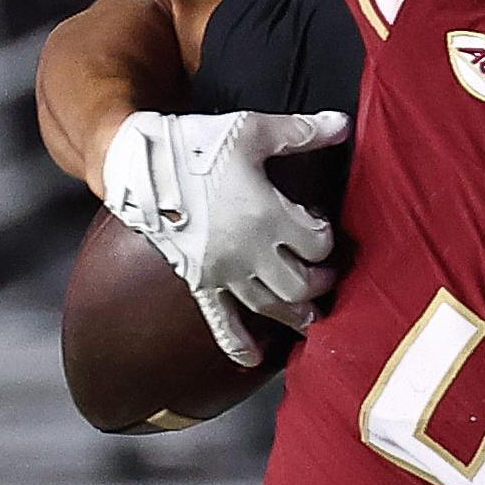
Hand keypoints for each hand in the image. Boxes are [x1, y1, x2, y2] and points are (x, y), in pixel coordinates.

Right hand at [99, 109, 350, 366]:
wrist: (139, 164)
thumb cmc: (197, 144)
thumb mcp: (252, 130)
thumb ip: (301, 132)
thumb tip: (345, 124)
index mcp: (267, 217)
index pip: (317, 243)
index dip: (324, 234)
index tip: (316, 220)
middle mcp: (249, 252)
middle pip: (300, 283)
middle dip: (320, 279)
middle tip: (328, 272)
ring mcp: (224, 271)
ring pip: (270, 306)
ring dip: (296, 314)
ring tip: (312, 317)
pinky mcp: (199, 280)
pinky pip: (220, 320)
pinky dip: (237, 343)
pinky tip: (253, 361)